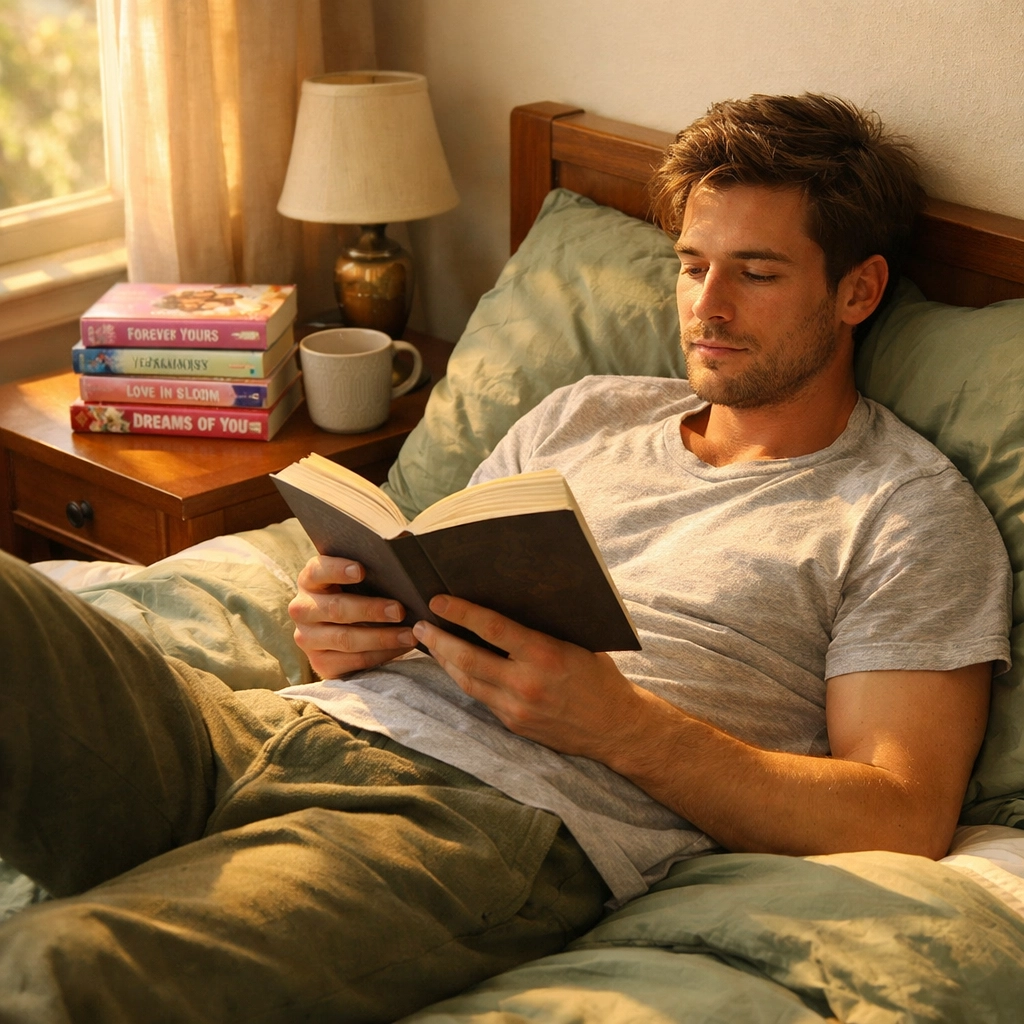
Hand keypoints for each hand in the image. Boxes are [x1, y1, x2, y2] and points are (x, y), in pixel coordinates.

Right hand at [289, 555, 415, 677]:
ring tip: (410, 633)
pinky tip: (401, 647)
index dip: (338, 569)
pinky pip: (353, 661)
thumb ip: (371, 566)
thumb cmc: (358, 593)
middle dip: (371, 610)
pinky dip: (381, 655)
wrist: (342, 631)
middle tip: (400, 610)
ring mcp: (307, 638)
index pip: (318, 570)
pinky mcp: (320, 663)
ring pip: (346, 639)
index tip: (362, 570)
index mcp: (309, 579)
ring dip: (382, 637)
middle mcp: (302, 609)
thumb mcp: (358, 579)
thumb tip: (403, 545)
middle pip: (336, 609)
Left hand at [411, 594, 644, 761]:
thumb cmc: (598, 676)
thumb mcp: (576, 642)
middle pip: (468, 659)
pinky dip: (462, 679)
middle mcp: (527, 683)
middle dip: (438, 640)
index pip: (492, 629)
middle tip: (419, 625)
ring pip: (467, 681)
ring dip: (444, 661)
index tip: (438, 601)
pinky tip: (453, 667)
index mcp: (545, 654)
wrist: (615, 727)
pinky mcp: (513, 724)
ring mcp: (517, 707)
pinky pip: (480, 698)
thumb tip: (506, 601)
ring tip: (427, 643)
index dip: (461, 613)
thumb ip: (541, 629)